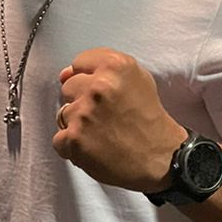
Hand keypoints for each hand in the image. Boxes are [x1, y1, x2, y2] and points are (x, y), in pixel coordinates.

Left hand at [51, 48, 186, 191]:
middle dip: (81, 102)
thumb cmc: (149, 119)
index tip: (100, 93)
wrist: (162, 158)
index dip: (88, 79)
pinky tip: (94, 148)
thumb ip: (101, 68)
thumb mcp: (137, 79)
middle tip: (104, 116)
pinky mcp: (75, 139)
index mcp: (115, 66)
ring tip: (101, 134)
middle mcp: (98, 86)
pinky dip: (73, 147)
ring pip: (63, 114)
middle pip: (68, 87)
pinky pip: (59, 140)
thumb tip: (65, 73)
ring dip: (77, 125)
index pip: (79, 63)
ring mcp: (84, 113)